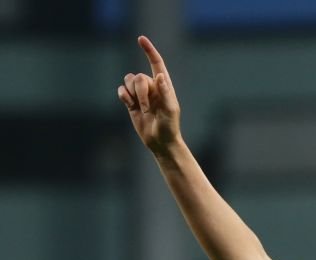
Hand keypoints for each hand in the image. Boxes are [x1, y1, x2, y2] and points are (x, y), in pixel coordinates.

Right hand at [117, 36, 181, 154]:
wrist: (160, 141)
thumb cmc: (169, 126)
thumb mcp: (170, 110)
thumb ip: (165, 92)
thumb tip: (159, 75)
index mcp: (164, 85)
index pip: (156, 63)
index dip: (149, 51)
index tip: (141, 39)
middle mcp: (152, 87)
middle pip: (138, 76)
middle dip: (139, 91)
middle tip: (146, 107)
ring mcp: (141, 94)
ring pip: (128, 80)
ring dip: (132, 94)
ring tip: (140, 109)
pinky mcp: (131, 101)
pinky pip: (121, 90)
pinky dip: (123, 96)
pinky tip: (129, 106)